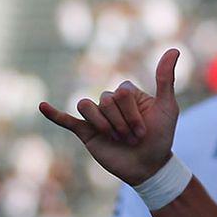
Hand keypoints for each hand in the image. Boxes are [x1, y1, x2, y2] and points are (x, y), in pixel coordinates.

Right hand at [38, 49, 179, 184]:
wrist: (149, 166)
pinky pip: (66, 120)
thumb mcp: (168, 106)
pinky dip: (53, 113)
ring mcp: (97, 116)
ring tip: (117, 140)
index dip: (133, 112)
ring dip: (105, 125)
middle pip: (106, 99)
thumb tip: (174, 50)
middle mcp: (110, 102)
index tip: (146, 129)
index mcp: (127, 93)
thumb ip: (166, 79)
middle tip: (133, 138)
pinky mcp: (85, 132)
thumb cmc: (161, 136)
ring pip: (87, 106)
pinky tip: (41, 106)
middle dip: (122, 123)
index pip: (121, 92)